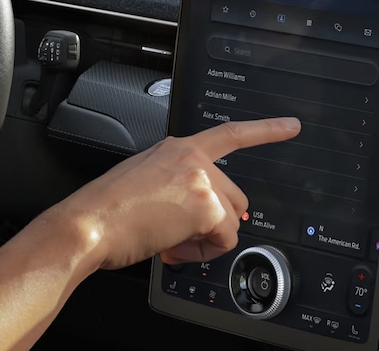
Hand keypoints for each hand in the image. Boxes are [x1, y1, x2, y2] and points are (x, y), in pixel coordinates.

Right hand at [53, 118, 300, 270]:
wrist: (88, 225)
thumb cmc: (106, 211)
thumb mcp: (144, 181)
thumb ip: (179, 187)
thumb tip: (205, 217)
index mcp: (177, 148)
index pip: (230, 133)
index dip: (265, 129)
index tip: (290, 125)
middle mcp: (192, 157)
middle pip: (234, 196)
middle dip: (214, 222)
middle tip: (179, 236)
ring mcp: (201, 180)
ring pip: (230, 220)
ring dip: (206, 240)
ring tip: (170, 242)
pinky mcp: (206, 207)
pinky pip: (224, 240)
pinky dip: (203, 253)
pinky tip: (173, 248)